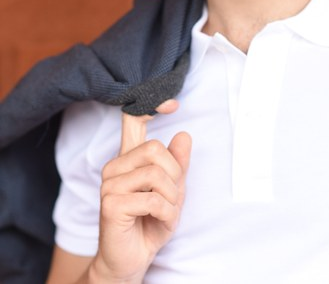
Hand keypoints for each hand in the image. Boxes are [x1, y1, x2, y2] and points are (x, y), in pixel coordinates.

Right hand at [88, 100, 191, 283]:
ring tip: (166, 213)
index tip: (171, 102)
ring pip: (156, 174)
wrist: (132, 260)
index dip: (148, 105)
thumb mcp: (172, 191)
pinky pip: (153, 199)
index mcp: (129, 158)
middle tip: (172, 198)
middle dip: (175, 176)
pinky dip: (167, 214)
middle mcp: (115, 166)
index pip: (132, 121)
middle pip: (155, 149)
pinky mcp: (110, 204)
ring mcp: (109, 184)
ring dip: (172, 199)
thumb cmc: (151, 222)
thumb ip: (177, 164)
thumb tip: (184, 135)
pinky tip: (160, 222)